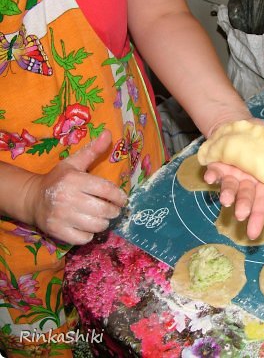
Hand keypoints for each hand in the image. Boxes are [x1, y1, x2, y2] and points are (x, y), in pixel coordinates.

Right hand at [24, 130, 126, 244]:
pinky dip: (90, 234)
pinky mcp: (58, 231)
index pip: (107, 190)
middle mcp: (68, 198)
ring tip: (101, 216)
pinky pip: (85, 238)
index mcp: (74, 180)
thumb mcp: (74, 162)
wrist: (32, 199)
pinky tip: (87, 225)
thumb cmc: (58, 179)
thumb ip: (93, 150)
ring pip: (97, 225)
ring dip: (104, 222)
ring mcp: (62, 217)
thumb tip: (108, 133)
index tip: (122, 199)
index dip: (119, 196)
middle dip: (114, 211)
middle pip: (105, 210)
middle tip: (112, 209)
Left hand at [203, 120, 263, 239]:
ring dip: (228, 194)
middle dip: (244, 207)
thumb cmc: (263, 138)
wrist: (238, 122)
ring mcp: (231, 174)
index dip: (259, 216)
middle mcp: (246, 181)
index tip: (254, 232)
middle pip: (246, 198)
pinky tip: (209, 177)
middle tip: (241, 216)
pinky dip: (211, 175)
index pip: (263, 201)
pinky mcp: (216, 165)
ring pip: (230, 188)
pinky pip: (213, 172)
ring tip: (226, 201)